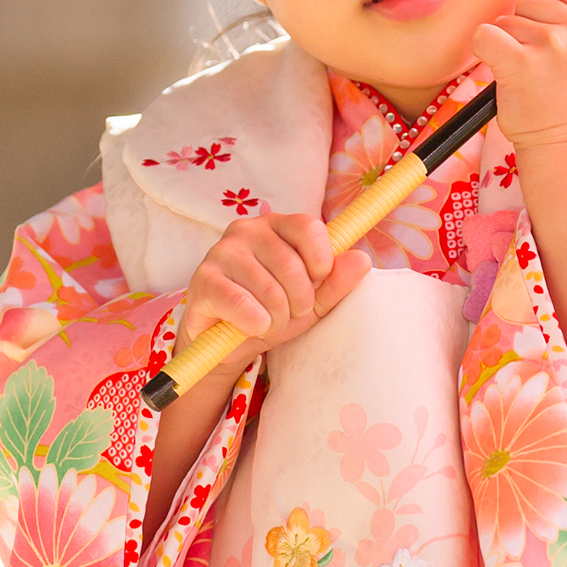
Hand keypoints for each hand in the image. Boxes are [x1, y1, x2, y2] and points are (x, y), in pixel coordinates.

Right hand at [174, 212, 369, 369]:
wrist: (226, 341)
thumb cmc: (271, 312)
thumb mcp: (312, 300)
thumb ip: (337, 281)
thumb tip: (362, 260)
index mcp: (277, 225)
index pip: (309, 227)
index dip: (321, 261)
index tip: (318, 281)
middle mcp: (247, 230)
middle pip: (292, 265)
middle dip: (300, 302)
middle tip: (289, 312)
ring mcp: (222, 251)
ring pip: (269, 290)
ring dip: (277, 318)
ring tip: (268, 321)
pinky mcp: (204, 279)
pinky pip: (242, 304)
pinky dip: (255, 324)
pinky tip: (251, 326)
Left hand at [473, 0, 566, 151]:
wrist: (563, 144)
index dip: (553, 0)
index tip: (558, 31)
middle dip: (529, 25)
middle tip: (544, 63)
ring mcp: (554, 45)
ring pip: (509, 18)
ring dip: (510, 42)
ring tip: (531, 73)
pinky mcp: (520, 63)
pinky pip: (485, 34)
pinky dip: (485, 50)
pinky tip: (504, 70)